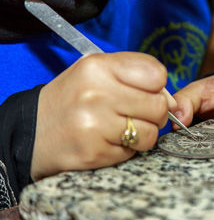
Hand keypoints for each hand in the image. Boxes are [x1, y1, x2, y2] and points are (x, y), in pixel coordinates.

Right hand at [31, 52, 169, 179]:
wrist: (33, 133)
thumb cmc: (73, 100)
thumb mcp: (98, 74)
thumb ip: (137, 78)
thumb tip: (173, 102)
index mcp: (98, 67)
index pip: (157, 74)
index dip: (157, 86)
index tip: (146, 91)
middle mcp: (96, 93)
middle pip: (159, 106)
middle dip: (153, 113)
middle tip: (134, 114)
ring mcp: (95, 125)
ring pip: (151, 133)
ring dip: (142, 134)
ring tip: (120, 128)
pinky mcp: (95, 152)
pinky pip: (134, 152)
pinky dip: (127, 149)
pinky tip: (108, 141)